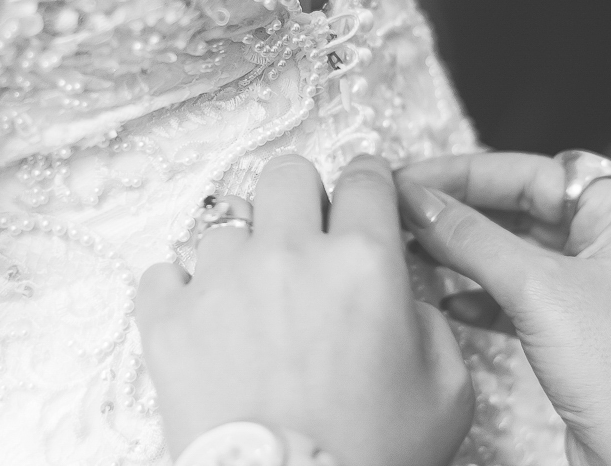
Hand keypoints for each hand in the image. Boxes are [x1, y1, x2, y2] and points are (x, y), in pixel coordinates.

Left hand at [137, 154, 472, 465]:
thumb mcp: (446, 391)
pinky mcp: (167, 320)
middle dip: (301, 198)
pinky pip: (164, 271)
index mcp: (363, 262)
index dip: (368, 182)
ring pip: (225, 223)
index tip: (362, 195)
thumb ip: (432, 322)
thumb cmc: (371, 458)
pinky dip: (182, 290)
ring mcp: (219, 282)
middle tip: (306, 239)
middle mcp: (288, 255)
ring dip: (243, 253)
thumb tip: (401, 296)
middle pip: (287, 174)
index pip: (365, 178)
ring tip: (252, 302)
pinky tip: (206, 321)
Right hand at [397, 153, 610, 465]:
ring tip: (414, 247)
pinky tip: (449, 301)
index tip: (413, 177)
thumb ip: (471, 237)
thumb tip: (420, 199)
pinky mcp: (579, 327)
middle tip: (405, 207)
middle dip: (461, 211)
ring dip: (465, 250)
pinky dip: (482, 292)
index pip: (533, 172)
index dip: (466, 174)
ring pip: (517, 249)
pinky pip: (520, 291)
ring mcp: (599, 285)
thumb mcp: (536, 289)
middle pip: (523, 206)